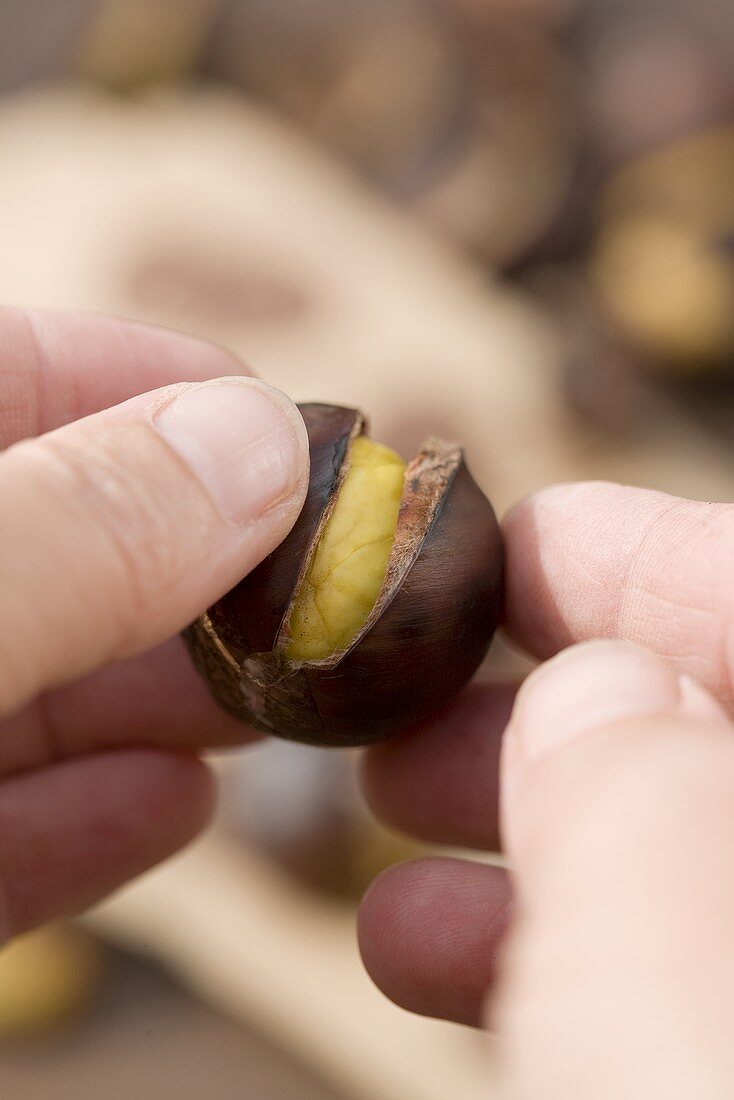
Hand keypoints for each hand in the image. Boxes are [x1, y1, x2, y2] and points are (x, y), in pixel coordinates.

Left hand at [0, 307, 308, 940]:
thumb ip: (78, 526)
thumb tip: (257, 439)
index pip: (14, 374)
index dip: (159, 387)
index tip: (298, 433)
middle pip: (43, 548)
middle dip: (189, 570)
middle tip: (327, 592)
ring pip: (18, 694)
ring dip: (152, 701)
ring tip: (283, 701)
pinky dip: (73, 826)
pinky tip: (168, 810)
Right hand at [360, 483, 733, 1096]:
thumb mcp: (680, 1014)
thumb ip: (641, 814)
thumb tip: (595, 686)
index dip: (649, 563)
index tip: (515, 546)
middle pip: (709, 731)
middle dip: (555, 691)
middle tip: (412, 683)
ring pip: (671, 858)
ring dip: (519, 817)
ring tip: (381, 799)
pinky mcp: (715, 1063)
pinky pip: (651, 977)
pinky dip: (535, 946)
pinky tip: (407, 939)